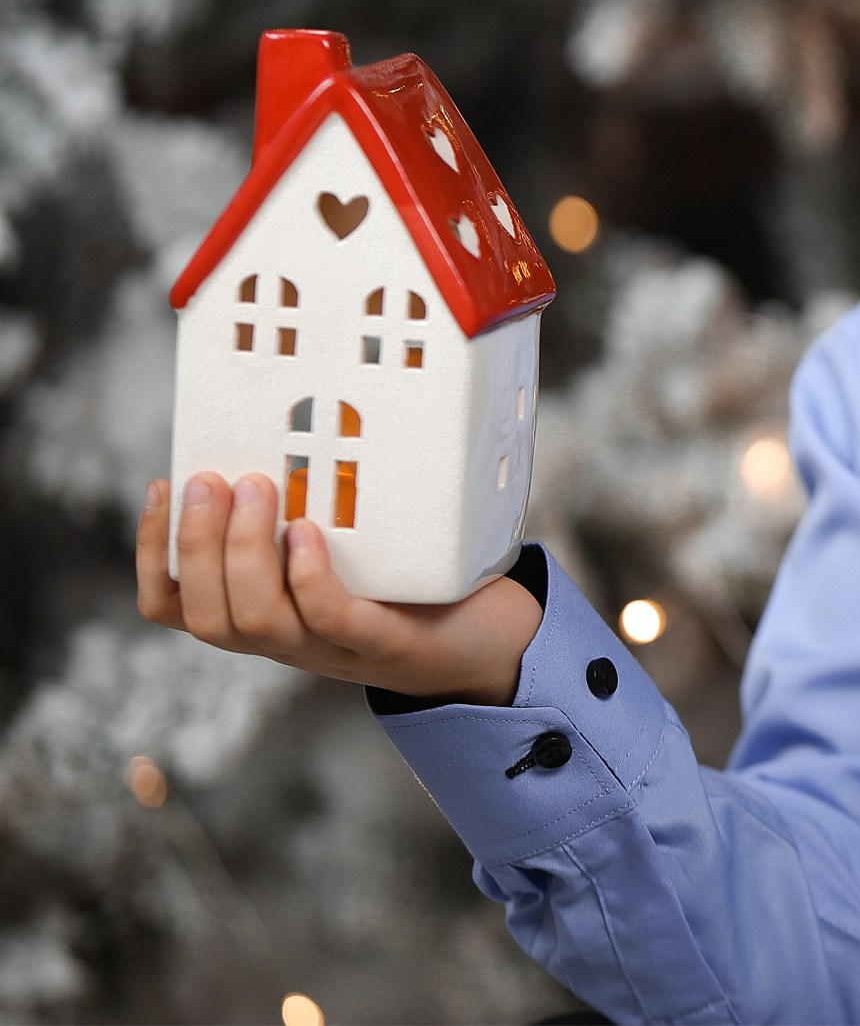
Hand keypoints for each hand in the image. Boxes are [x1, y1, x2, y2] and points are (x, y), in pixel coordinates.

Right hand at [137, 472, 543, 705]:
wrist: (490, 644)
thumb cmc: (414, 586)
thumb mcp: (349, 545)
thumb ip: (312, 505)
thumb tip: (286, 428)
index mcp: (266, 615)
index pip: (176, 604)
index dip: (154, 551)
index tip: (162, 485)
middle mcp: (289, 640)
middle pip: (209, 615)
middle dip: (196, 542)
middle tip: (210, 478)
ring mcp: (335, 648)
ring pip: (259, 619)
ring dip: (244, 552)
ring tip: (257, 489)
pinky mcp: (387, 643)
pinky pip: (332, 618)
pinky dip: (309, 577)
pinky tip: (306, 533)